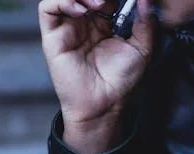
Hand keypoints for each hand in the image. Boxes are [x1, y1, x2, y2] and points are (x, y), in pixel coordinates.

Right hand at [39, 0, 155, 153]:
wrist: (105, 104)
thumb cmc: (121, 82)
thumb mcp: (143, 49)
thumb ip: (146, 22)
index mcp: (104, 22)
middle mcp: (84, 22)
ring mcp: (68, 27)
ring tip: (100, 2)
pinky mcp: (53, 36)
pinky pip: (48, 8)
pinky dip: (63, 1)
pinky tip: (82, 10)